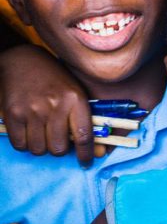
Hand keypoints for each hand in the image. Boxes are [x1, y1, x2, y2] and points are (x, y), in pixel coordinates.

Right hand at [0, 45, 94, 164]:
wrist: (23, 61)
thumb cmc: (54, 79)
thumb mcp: (74, 91)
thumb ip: (82, 118)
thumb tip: (94, 149)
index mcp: (76, 99)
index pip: (84, 135)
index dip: (86, 154)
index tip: (86, 162)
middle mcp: (55, 106)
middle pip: (59, 148)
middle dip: (60, 150)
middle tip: (57, 141)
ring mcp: (33, 110)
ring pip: (39, 149)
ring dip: (41, 147)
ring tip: (42, 134)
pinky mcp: (13, 114)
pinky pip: (20, 144)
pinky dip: (25, 144)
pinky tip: (28, 132)